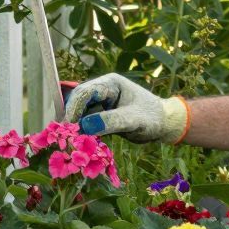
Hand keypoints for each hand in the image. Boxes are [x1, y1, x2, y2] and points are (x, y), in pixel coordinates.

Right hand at [65, 72, 188, 142]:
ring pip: (80, 112)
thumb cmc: (153, 117)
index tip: (69, 126)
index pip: (86, 92)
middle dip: (71, 117)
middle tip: (66, 137)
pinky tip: (80, 143)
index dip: (74, 108)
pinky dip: (82, 132)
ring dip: (75, 126)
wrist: (163, 124)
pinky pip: (86, 122)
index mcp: (111, 84)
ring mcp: (100, 103)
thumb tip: (85, 126)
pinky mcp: (100, 116)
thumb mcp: (134, 120)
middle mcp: (103, 91)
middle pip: (78, 101)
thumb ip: (112, 121)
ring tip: (72, 142)